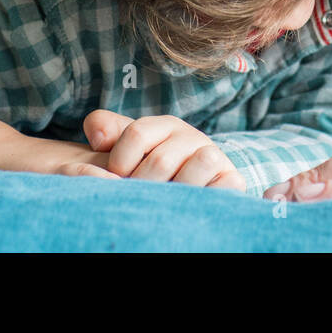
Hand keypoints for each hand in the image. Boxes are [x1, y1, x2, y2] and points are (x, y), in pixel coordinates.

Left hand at [82, 110, 245, 189]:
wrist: (192, 189)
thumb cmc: (149, 169)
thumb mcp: (126, 147)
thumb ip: (107, 130)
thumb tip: (99, 138)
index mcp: (165, 126)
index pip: (137, 133)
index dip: (120, 162)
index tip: (116, 179)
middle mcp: (193, 137)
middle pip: (163, 159)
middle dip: (142, 185)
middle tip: (136, 199)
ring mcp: (215, 157)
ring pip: (202, 162)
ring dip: (177, 189)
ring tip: (162, 203)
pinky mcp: (232, 179)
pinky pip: (227, 184)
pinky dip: (209, 195)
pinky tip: (188, 206)